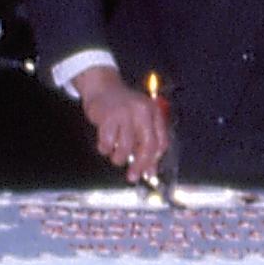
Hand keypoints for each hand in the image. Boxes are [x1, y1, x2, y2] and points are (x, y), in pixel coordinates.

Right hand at [77, 66, 171, 181]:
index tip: (148, 172)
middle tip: (133, 176)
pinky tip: (104, 146)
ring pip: (126, 147)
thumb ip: (146, 144)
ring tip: (115, 157)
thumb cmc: (123, 109)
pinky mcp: (107, 116)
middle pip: (147, 145)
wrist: (102, 87)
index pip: (161, 142)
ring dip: (119, 158)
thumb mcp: (139, 121)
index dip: (155, 160)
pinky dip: (105, 149)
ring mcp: (125, 113)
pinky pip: (108, 142)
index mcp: (154, 112)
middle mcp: (142, 111)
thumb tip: (150, 172)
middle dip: (140, 165)